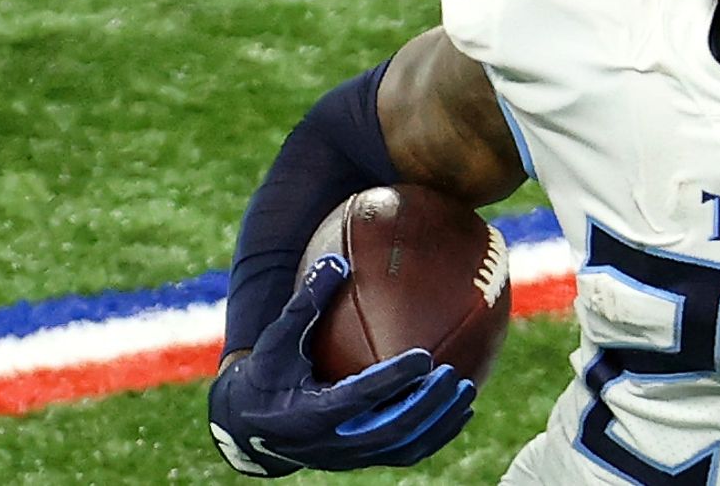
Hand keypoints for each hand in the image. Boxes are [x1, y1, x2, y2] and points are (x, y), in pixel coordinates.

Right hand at [207, 255, 476, 476]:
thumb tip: (336, 260)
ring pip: (403, 447)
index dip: (391, 380)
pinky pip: (406, 453)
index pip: (358, 398)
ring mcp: (351, 456)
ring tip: (468, 390)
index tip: (424, 356)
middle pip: (389, 429)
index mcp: (311, 413)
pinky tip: (462, 411)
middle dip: (425, 405)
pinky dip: (436, 435)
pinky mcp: (363, 460)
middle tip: (454, 375)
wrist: (251, 427)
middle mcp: (333, 441)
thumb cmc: (267, 373)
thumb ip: (305, 304)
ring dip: (439, 422)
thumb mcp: (277, 341)